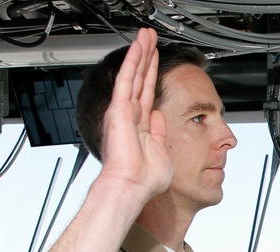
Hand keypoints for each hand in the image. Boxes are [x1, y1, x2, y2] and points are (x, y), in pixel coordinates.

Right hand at [97, 28, 172, 201]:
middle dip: (146, 58)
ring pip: (133, 75)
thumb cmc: (144, 178)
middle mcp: (130, 116)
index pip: (148, 93)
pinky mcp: (119, 109)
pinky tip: (138, 48)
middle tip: (150, 39)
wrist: (132, 186)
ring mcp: (124, 111)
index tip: (156, 60)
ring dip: (140, 54)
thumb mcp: (160, 151)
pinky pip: (127, 80)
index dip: (152, 75)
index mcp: (141, 126)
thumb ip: (159, 132)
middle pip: (140, 79)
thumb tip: (160, 116)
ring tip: (145, 36)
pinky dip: (133, 63)